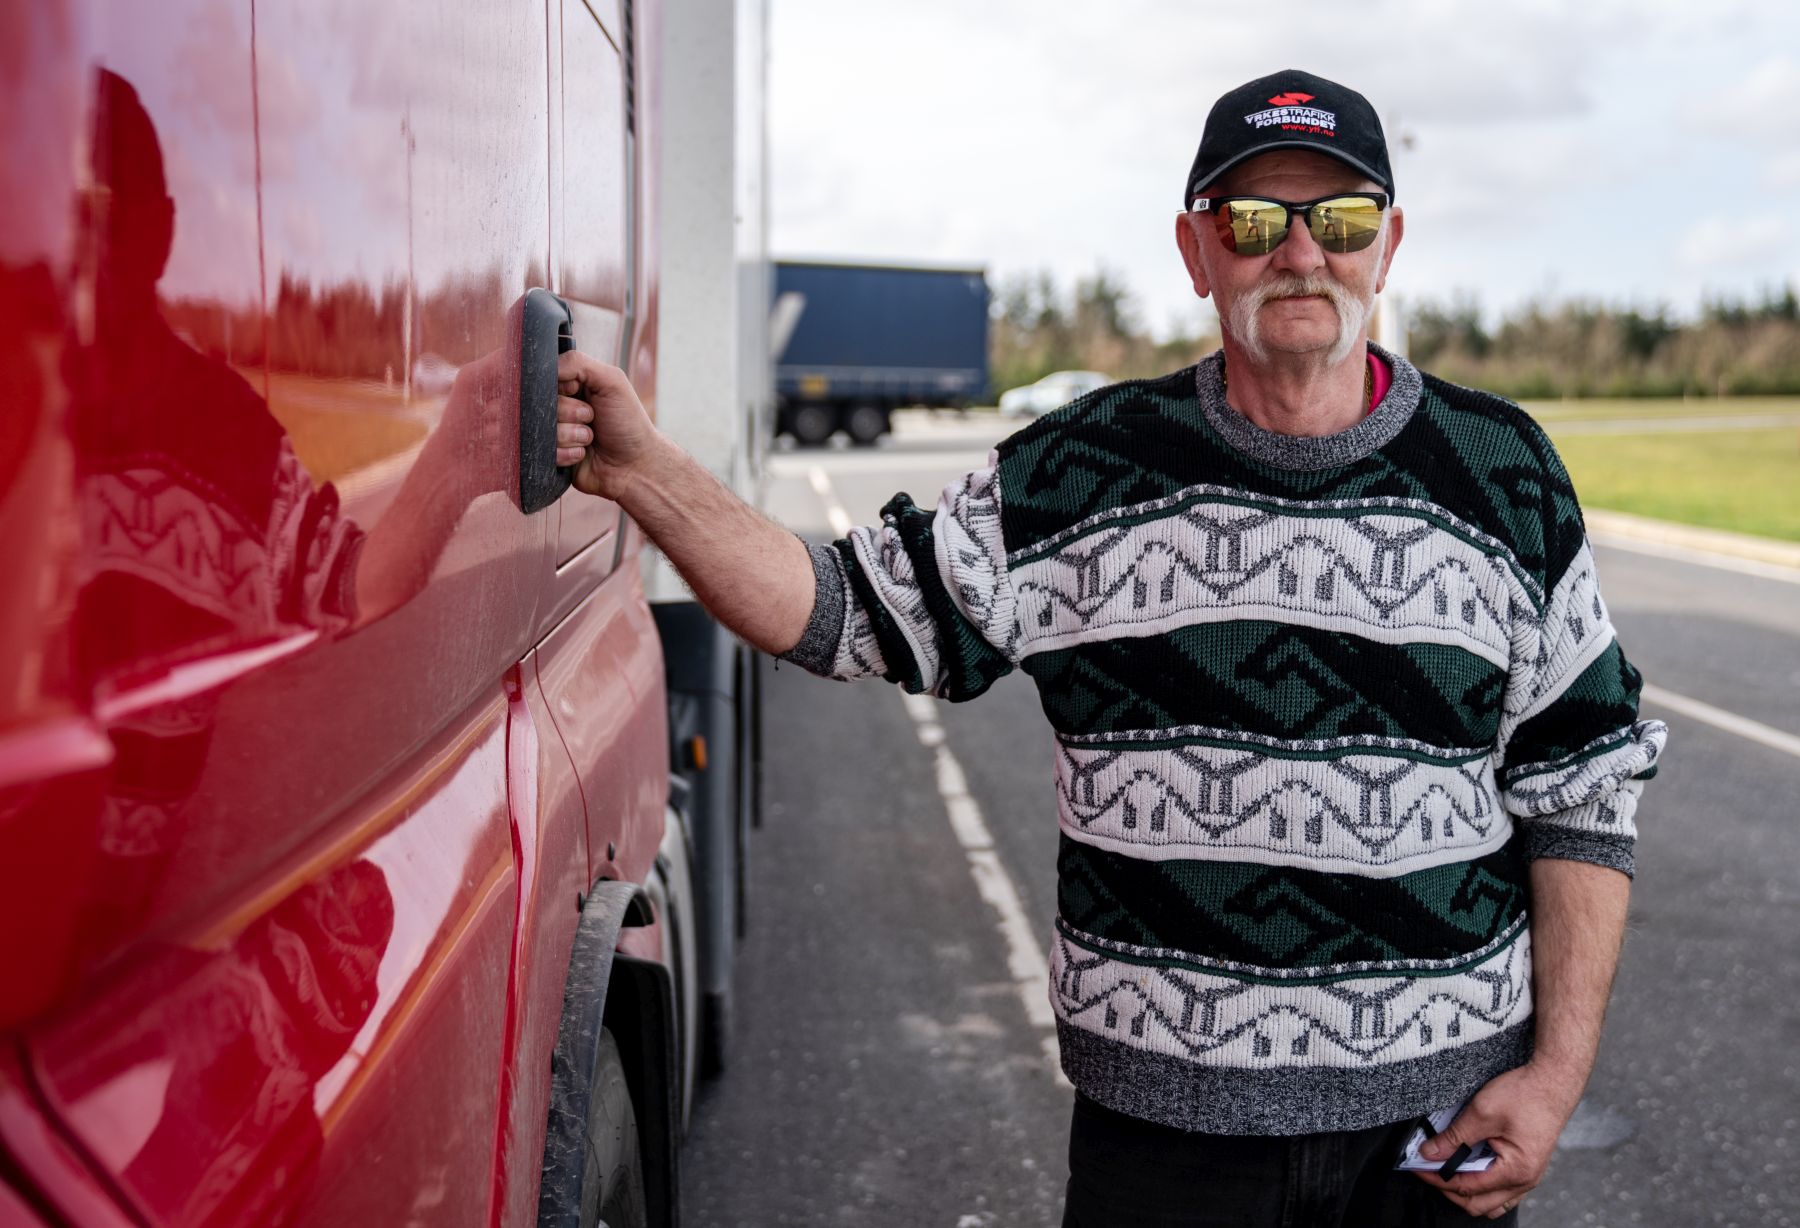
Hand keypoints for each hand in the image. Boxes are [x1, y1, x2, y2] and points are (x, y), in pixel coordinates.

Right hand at [555, 350, 664, 500]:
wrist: (636, 466)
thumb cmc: (629, 422)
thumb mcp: (612, 381)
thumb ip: (579, 363)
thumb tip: (550, 365)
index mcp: (573, 387)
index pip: (547, 378)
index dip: (562, 387)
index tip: (578, 392)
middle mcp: (562, 409)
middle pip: (542, 405)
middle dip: (570, 412)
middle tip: (592, 418)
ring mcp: (557, 433)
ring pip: (543, 430)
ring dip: (572, 435)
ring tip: (591, 439)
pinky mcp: (554, 458)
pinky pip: (546, 452)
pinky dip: (569, 454)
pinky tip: (584, 454)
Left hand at [1412, 1061, 1583, 1217]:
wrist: (1554, 1081)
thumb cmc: (1525, 1094)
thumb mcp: (1482, 1112)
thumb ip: (1454, 1136)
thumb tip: (1428, 1154)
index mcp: (1516, 1172)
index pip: (1467, 1188)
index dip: (1437, 1178)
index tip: (1416, 1166)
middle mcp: (1525, 1181)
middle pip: (1478, 1204)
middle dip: (1448, 1190)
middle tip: (1426, 1169)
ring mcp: (1528, 1176)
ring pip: (1490, 1201)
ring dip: (1465, 1190)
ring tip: (1443, 1168)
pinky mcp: (1526, 1166)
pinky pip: (1501, 1189)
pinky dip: (1479, 1183)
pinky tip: (1465, 1165)